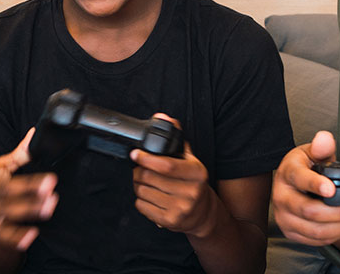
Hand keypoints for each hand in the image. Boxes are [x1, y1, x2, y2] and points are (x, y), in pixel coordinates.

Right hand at [0, 129, 57, 250]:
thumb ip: (16, 155)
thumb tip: (34, 135)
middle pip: (3, 191)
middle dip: (26, 188)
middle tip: (48, 184)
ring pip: (8, 211)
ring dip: (30, 209)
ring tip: (49, 204)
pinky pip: (3, 235)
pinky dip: (17, 237)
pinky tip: (32, 234)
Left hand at [129, 114, 217, 234]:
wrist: (204, 214)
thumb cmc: (193, 183)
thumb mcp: (190, 160)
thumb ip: (176, 138)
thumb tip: (163, 117)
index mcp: (197, 173)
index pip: (166, 165)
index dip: (146, 158)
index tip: (135, 154)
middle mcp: (191, 192)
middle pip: (149, 177)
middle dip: (138, 171)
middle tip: (138, 169)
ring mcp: (181, 208)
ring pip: (142, 192)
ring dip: (138, 185)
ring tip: (145, 183)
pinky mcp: (170, 221)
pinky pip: (142, 206)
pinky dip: (140, 200)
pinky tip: (150, 197)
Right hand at [270, 130, 339, 245]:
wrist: (293, 187)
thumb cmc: (305, 168)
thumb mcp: (312, 153)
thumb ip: (322, 147)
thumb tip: (325, 138)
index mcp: (287, 173)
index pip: (299, 179)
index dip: (315, 184)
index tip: (332, 189)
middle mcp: (281, 197)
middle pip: (310, 211)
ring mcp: (284, 217)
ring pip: (315, 229)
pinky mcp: (290, 232)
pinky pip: (315, 240)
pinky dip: (335, 235)